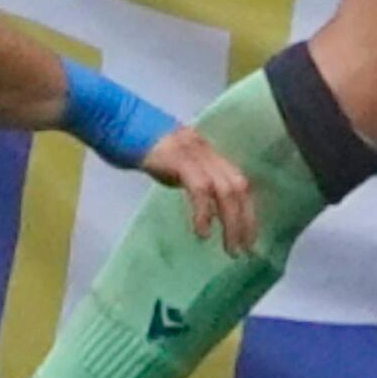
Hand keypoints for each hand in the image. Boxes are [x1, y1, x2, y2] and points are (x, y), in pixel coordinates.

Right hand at [143, 124, 261, 255]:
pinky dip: (204, 213)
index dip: (250, 213)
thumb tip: (211, 213)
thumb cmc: (153, 153)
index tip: (251, 241)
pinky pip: (199, 189)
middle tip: (244, 251)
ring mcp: (196, 155)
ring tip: (229, 248)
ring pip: (225, 190)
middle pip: (239, 188)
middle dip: (245, 222)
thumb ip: (199, 184)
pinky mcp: (180, 159)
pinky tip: (202, 232)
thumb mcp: (182, 168)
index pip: (242, 186)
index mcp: (214, 157)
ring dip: (231, 222)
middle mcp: (210, 154)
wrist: (126, 126)